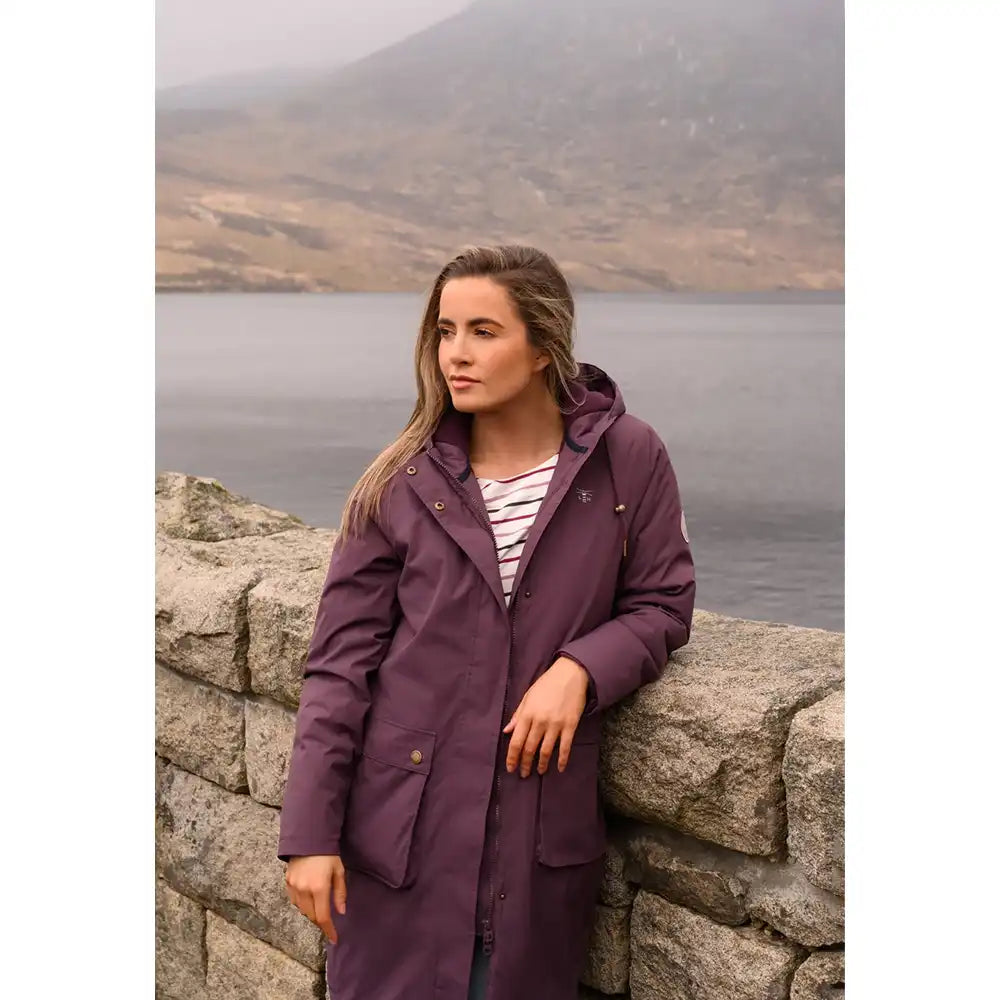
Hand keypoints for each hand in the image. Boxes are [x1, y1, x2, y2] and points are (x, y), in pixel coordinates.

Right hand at [284, 854, 346, 942]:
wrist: (308, 838)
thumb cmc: (328, 854)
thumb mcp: (338, 871)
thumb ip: (340, 893)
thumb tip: (341, 912)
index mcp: (319, 887)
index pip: (323, 917)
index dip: (328, 930)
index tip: (334, 939)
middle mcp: (304, 890)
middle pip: (311, 916)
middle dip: (320, 921)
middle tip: (328, 920)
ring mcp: (294, 887)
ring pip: (302, 910)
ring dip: (311, 912)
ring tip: (319, 906)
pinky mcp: (287, 882)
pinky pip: (294, 901)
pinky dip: (302, 904)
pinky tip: (308, 897)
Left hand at [503, 656, 589, 776]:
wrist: (571, 674)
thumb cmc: (547, 684)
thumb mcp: (528, 696)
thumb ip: (517, 715)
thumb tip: (507, 731)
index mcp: (527, 714)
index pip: (516, 741)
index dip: (512, 757)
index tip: (510, 768)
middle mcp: (540, 721)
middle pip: (529, 748)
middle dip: (525, 763)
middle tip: (523, 774)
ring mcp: (556, 724)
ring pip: (546, 750)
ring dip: (541, 764)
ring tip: (540, 772)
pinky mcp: (570, 725)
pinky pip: (565, 747)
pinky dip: (562, 759)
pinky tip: (560, 768)